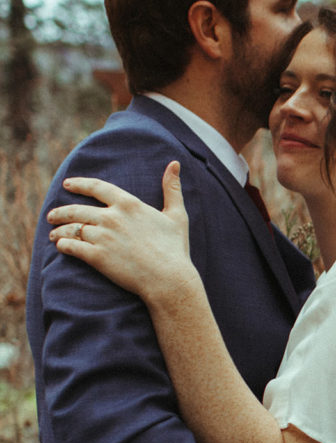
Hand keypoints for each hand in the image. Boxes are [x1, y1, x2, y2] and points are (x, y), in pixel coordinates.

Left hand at [48, 161, 198, 304]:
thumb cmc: (175, 248)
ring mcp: (102, 237)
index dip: (80, 184)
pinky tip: (61, 246)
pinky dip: (63, 245)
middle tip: (52, 215)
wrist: (168, 278)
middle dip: (60, 212)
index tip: (68, 184)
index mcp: (129, 205)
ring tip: (54, 234)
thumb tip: (175, 163)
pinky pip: (71, 246)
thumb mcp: (177, 215)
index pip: (97, 187)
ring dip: (59, 230)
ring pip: (71, 228)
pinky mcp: (97, 256)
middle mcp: (112, 217)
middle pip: (77, 209)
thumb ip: (172, 188)